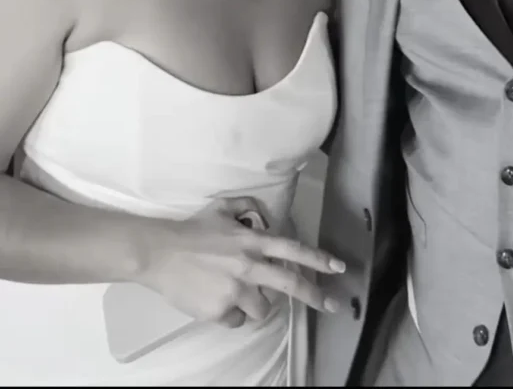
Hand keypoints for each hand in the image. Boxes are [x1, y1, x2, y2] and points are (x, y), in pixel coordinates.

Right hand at [137, 196, 344, 327]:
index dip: (318, 259)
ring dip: (256, 305)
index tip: (338, 267)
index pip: (293, 249)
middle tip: (331, 305)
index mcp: (252, 240)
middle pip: (291, 284)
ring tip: (237, 294)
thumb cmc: (192, 229)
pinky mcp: (221, 310)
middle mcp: (249, 266)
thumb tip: (264, 214)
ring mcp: (236, 290)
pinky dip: (231, 315)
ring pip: (263, 309)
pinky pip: (236, 320)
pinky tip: (216, 301)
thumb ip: (247, 208)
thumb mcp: (222, 207)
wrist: (160, 253)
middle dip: (315, 296)